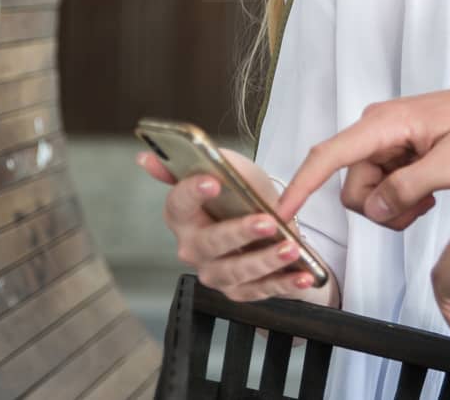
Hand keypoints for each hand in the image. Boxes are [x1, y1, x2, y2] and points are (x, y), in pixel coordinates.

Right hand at [137, 148, 333, 304]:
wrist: (266, 220)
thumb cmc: (241, 193)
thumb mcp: (229, 169)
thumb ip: (199, 160)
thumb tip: (146, 158)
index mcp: (182, 215)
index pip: (179, 203)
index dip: (193, 192)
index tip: (212, 181)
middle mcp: (192, 247)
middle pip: (210, 244)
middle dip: (239, 233)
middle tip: (267, 222)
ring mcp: (214, 273)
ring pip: (236, 272)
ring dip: (266, 261)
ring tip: (291, 248)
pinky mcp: (239, 291)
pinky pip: (261, 291)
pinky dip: (285, 284)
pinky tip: (304, 276)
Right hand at [279, 79, 449, 227]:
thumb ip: (407, 188)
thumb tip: (374, 208)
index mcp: (385, 123)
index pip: (328, 155)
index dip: (300, 185)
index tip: (280, 212)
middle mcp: (379, 129)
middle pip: (352, 187)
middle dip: (379, 209)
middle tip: (420, 208)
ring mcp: (389, 141)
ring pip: (369, 192)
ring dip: (394, 207)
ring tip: (430, 198)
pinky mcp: (400, 152)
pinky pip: (385, 187)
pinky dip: (403, 199)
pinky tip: (430, 192)